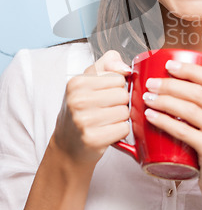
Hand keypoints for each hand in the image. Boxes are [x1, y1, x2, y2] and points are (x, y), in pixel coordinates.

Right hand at [52, 50, 131, 167]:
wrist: (68, 145)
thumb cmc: (82, 110)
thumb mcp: (89, 80)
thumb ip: (108, 63)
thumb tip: (125, 67)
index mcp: (77, 82)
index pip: (119, 78)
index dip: (117, 87)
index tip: (105, 94)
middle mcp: (78, 100)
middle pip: (123, 95)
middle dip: (120, 103)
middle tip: (106, 109)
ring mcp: (84, 120)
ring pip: (125, 112)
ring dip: (120, 118)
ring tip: (106, 120)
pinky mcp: (93, 139)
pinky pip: (124, 128)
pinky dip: (120, 131)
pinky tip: (108, 131)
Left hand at [143, 58, 201, 204]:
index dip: (188, 70)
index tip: (168, 65)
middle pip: (197, 92)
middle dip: (170, 84)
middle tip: (151, 83)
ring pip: (189, 109)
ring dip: (164, 100)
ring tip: (147, 97)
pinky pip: (184, 131)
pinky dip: (164, 121)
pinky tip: (150, 115)